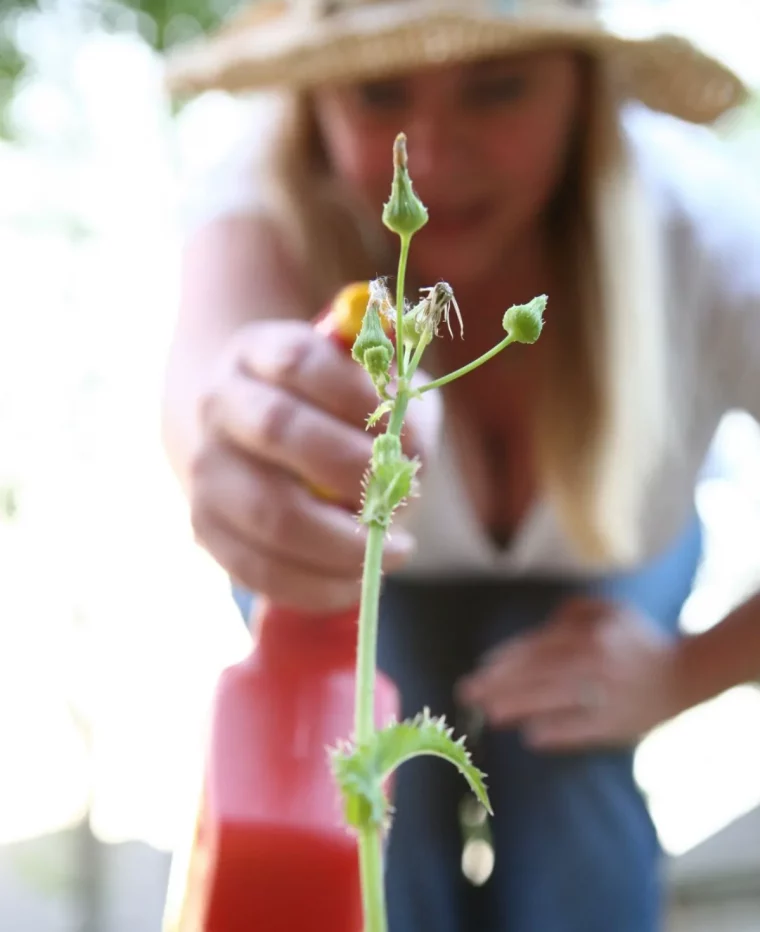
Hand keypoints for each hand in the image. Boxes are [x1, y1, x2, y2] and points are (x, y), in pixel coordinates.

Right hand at [189, 317, 439, 611]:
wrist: (251, 440)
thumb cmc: (331, 413)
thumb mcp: (367, 388)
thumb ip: (395, 405)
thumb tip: (408, 449)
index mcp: (258, 351)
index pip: (300, 360)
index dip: (359, 396)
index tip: (406, 433)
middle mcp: (220, 403)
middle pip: (278, 430)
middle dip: (353, 469)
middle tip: (405, 498)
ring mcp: (205, 469)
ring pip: (268, 512)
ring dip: (343, 541)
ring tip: (393, 551)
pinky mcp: (204, 528)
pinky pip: (259, 569)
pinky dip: (316, 584)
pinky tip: (357, 581)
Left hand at [456, 597, 682, 750]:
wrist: (686, 674)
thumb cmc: (638, 641)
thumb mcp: (609, 611)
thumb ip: (572, 612)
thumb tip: (536, 629)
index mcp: (589, 635)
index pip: (538, 648)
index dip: (507, 659)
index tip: (480, 670)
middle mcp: (594, 662)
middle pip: (538, 674)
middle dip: (500, 684)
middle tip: (468, 694)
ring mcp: (606, 694)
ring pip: (555, 700)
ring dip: (520, 707)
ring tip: (490, 713)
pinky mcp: (617, 722)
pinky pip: (583, 729)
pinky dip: (558, 733)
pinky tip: (532, 737)